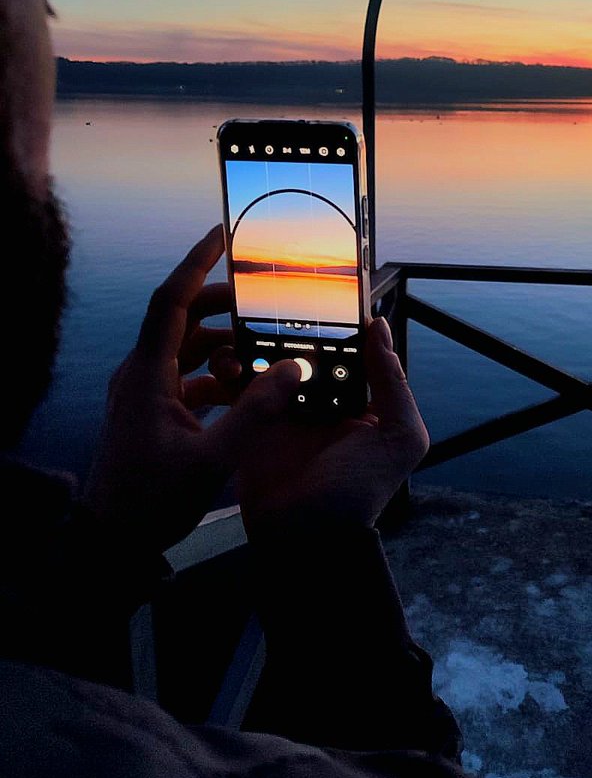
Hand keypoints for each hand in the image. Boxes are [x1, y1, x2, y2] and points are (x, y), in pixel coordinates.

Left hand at [83, 226, 302, 551]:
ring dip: (222, 345)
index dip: (197, 262)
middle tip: (261, 300)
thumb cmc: (152, 503)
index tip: (222, 233)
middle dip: (223, 307)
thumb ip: (256, 413)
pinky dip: (215, 376)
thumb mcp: (213, 459)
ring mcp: (142, 395)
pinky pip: (185, 379)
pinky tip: (245, 393)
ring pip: (185, 351)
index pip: (172, 301)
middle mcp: (140, 376)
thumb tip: (292, 368)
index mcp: (147, 375)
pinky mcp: (149, 415)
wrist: (112, 544)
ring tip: (261, 350)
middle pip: (182, 320)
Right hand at [235, 317, 428, 532]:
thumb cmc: (359, 491)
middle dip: (291, 327)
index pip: (349, 351)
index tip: (321, 289)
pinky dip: (233, 370)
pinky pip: (243, 387)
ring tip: (249, 326)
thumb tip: (380, 329)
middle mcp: (323, 401)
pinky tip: (229, 359)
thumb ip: (394, 384)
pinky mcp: (253, 422)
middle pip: (307, 351)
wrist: (305, 539)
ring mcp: (285, 410)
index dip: (338, 324)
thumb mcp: (398, 438)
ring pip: (272, 362)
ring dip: (258, 343)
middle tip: (274, 299)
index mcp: (359, 400)